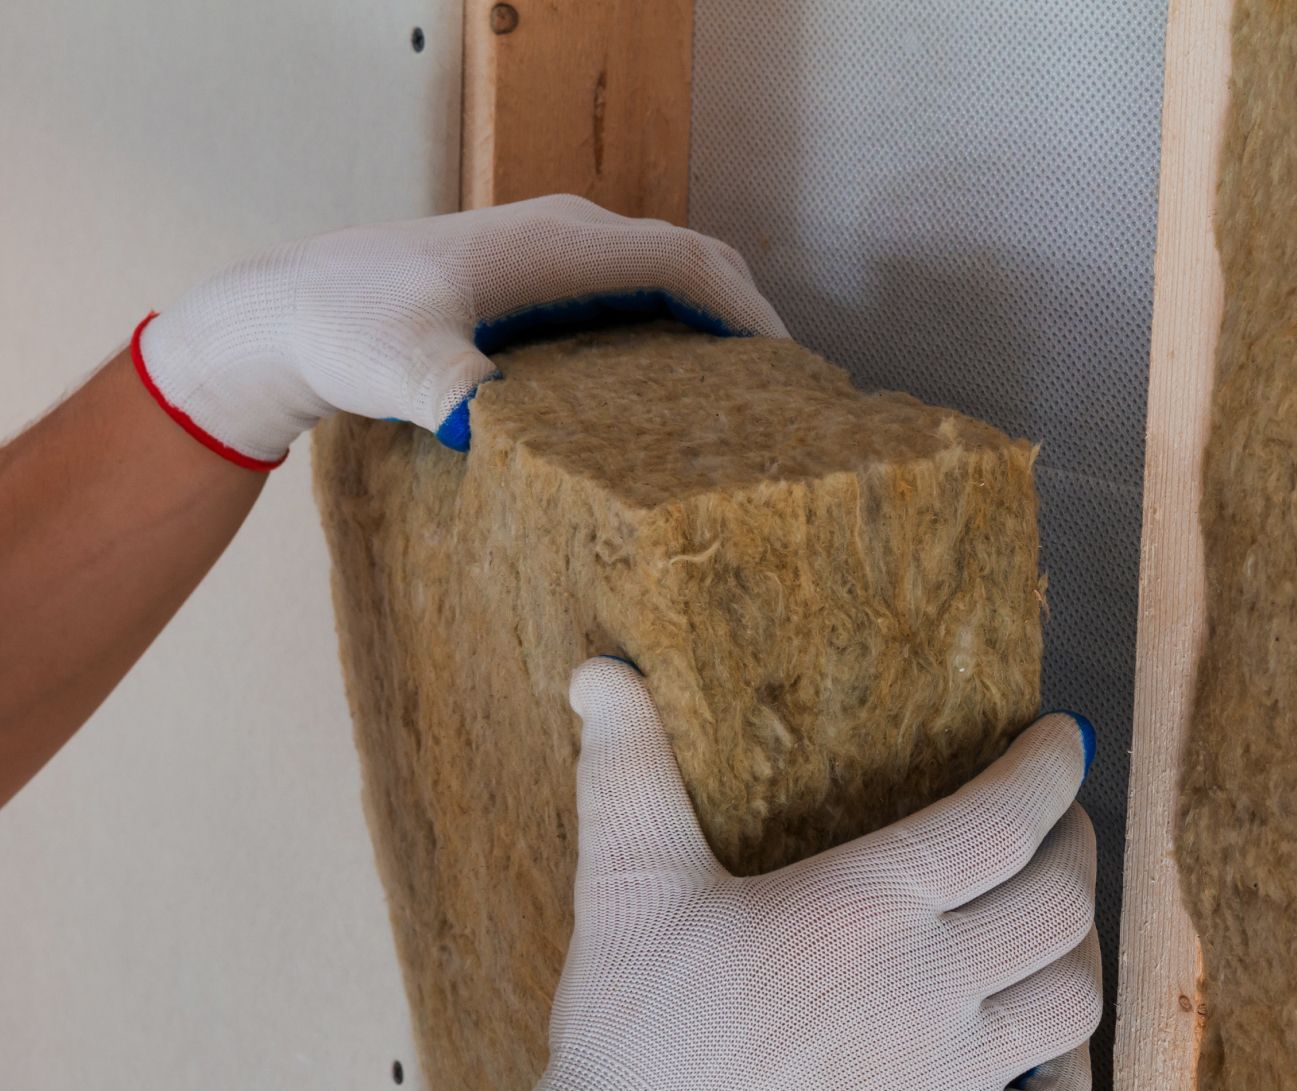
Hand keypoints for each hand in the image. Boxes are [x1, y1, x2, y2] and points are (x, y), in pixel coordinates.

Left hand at [132, 195, 786, 469]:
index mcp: (557, 243)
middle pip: (689, 261)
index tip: (789, 376)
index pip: (688, 263)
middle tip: (783, 396)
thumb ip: (456, 396)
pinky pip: (624, 293)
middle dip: (744, 318)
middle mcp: (562, 233)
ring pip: (658, 275)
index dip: (748, 315)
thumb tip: (501, 429)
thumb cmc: (344, 329)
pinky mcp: (529, 280)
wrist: (285, 312)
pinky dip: (664, 329)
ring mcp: (546, 251)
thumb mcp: (405, 369)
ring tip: (741, 397)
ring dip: (707, 323)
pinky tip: (664, 390)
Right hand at [426, 658, 1101, 1090]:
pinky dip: (1069, 1071)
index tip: (1068, 740)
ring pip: (1074, 1000)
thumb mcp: (623, 881)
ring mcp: (948, 1081)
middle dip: (1075, 846)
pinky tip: (1042, 1047)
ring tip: (1055, 920)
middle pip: (1060, 900)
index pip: (1007, 818)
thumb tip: (596, 669)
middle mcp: (929, 987)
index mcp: (865, 905)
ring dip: (1081, 946)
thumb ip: (624, 766)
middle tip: (1060, 825)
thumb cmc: (628, 1027)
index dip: (1052, 768)